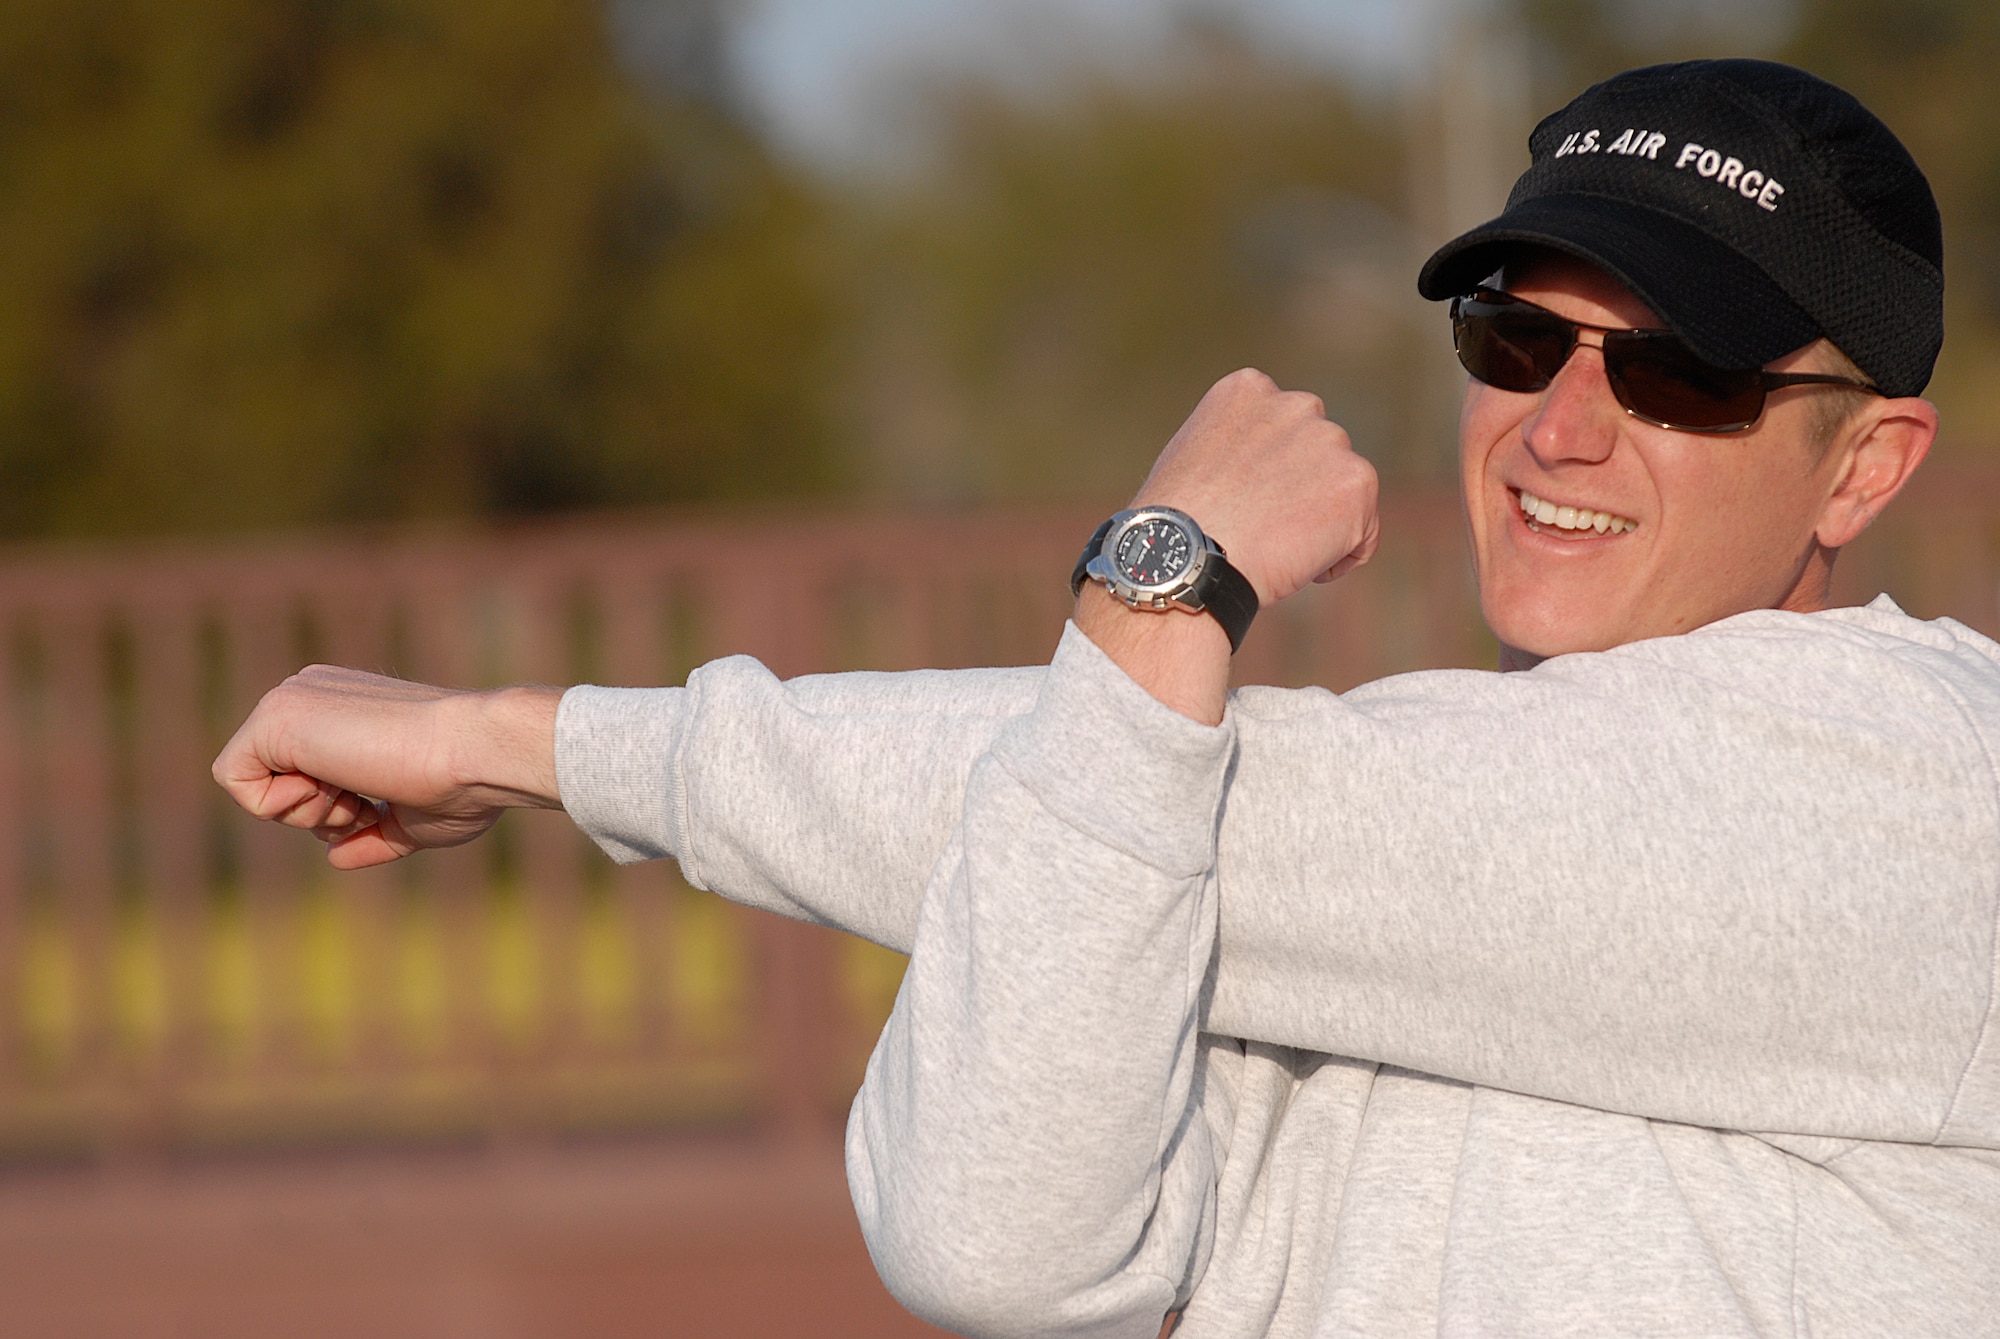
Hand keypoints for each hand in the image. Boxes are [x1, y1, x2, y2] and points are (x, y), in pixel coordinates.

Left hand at [211, 666, 562, 868]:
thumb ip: (370, 834)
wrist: (477, 753)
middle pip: (275, 779)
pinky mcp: (275, 715)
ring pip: (253, 780)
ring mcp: (293, 699)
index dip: (335, 811)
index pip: (302, 774)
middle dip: (319, 812)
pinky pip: (233, 777)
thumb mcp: (414, 820)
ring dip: (306, 810)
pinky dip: (277, 804)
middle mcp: (314, 695)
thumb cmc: (462, 785)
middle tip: (366, 801)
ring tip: (358, 788)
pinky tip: (331, 784)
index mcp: (345, 710)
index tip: (378, 804)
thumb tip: (336, 857)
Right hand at [1075, 370, 1378, 725]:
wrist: (1186, 559)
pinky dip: (1338, 559)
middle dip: (1302, 492)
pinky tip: (1297, 567)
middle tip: (1263, 531)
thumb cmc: (1174, 527)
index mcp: (1249, 390)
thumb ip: (1237, 447)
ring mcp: (1330, 441)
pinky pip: (1362, 536)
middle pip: (1320, 454)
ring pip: (1343, 495)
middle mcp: (1296, 404)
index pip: (1284, 428)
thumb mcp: (1193, 458)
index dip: (1269, 473)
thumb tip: (1263, 472)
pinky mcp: (1357, 482)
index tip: (1245, 502)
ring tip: (1273, 550)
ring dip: (1319, 526)